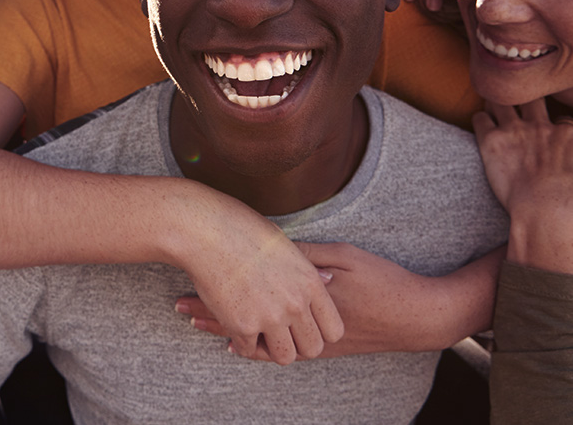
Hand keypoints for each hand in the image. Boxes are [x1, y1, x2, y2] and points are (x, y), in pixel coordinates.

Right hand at [177, 212, 343, 364]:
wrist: (208, 231)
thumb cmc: (243, 229)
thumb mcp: (287, 245)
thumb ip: (308, 268)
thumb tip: (328, 279)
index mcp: (310, 283)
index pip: (334, 330)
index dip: (319, 331)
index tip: (303, 324)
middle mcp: (295, 304)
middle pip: (312, 349)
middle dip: (297, 345)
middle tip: (281, 333)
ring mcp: (270, 317)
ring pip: (284, 357)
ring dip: (272, 348)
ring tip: (259, 333)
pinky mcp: (242, 325)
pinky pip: (249, 350)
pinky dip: (242, 342)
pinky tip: (236, 326)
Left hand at [178, 241, 484, 358]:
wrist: (419, 316)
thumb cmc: (382, 279)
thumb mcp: (342, 256)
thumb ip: (303, 256)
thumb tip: (265, 244)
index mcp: (301, 297)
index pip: (245, 296)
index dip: (212, 294)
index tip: (185, 286)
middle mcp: (300, 323)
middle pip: (245, 322)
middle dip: (210, 313)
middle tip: (179, 305)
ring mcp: (311, 340)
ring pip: (257, 339)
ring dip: (227, 330)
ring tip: (197, 322)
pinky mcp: (324, 349)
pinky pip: (279, 353)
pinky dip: (254, 348)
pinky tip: (237, 346)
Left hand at [473, 100, 572, 271]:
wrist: (545, 211)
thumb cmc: (568, 202)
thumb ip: (569, 148)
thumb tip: (563, 160)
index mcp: (569, 134)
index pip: (563, 118)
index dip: (556, 124)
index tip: (551, 130)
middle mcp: (543, 126)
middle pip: (533, 99)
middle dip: (525, 96)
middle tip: (518, 98)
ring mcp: (516, 131)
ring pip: (502, 101)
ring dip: (497, 100)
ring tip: (493, 101)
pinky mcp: (492, 140)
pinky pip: (481, 118)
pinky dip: (480, 117)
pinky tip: (480, 120)